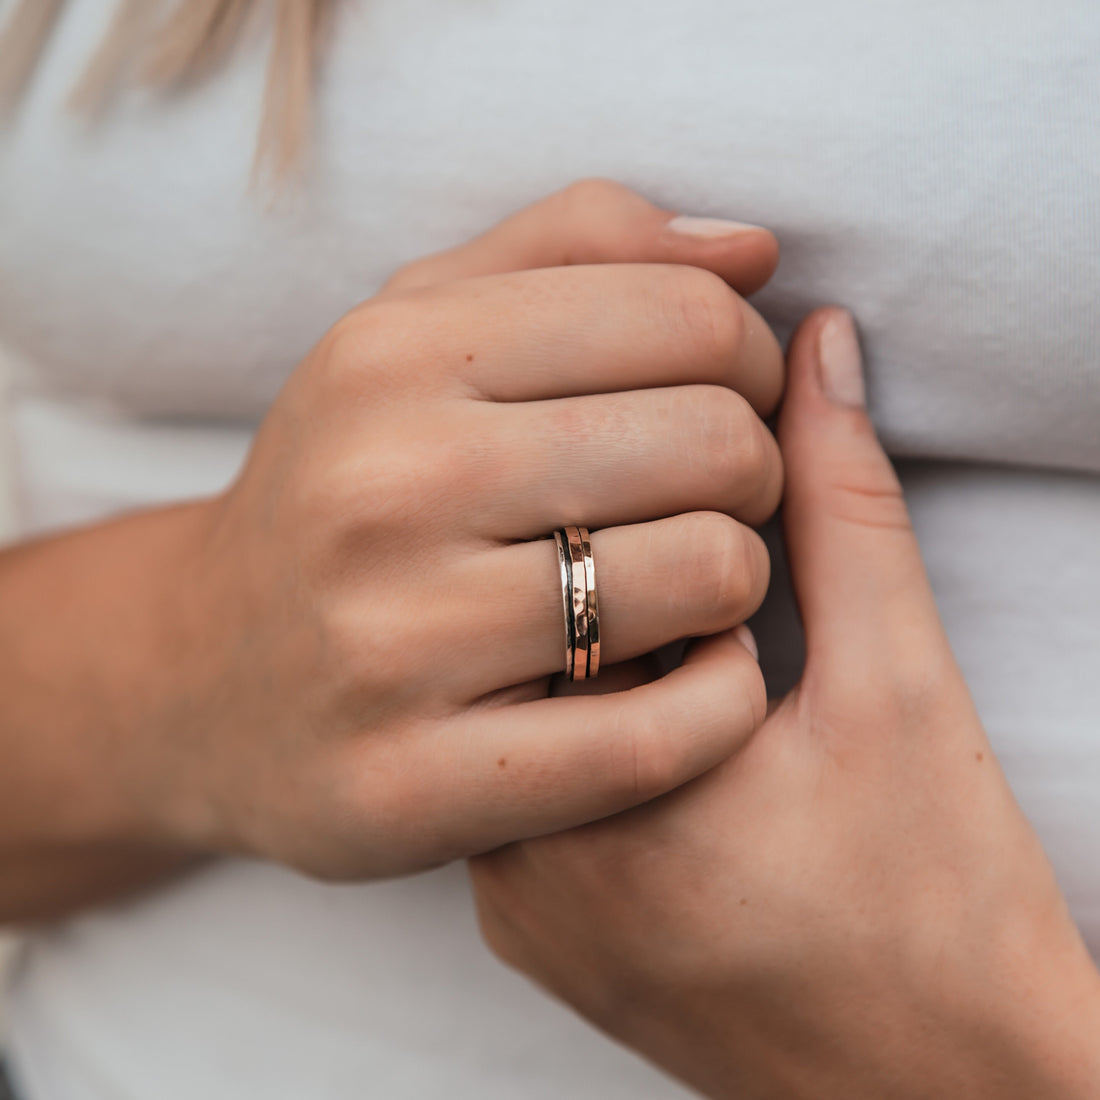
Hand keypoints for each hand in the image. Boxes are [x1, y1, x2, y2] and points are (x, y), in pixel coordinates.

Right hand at [149, 181, 784, 878]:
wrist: (203, 675)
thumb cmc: (349, 486)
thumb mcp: (421, 327)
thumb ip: (581, 246)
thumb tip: (755, 247)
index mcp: (393, 356)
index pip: (688, 315)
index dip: (750, 358)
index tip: (729, 401)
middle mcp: (384, 489)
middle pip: (715, 442)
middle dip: (756, 470)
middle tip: (717, 500)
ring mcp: (393, 647)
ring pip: (709, 576)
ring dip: (740, 582)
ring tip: (690, 586)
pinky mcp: (415, 786)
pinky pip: (661, 737)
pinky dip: (721, 703)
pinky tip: (689, 680)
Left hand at [470, 309, 1099, 1098]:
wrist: (935, 1094)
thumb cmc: (941, 906)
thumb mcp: (902, 690)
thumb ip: (845, 510)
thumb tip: (811, 349)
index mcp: (613, 788)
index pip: (574, 571)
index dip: (649, 509)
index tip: (713, 523)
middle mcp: (524, 858)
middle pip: (531, 637)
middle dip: (612, 574)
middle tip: (694, 583)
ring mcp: (513, 906)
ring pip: (516, 702)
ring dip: (593, 647)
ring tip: (679, 662)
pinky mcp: (526, 930)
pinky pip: (521, 778)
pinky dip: (575, 724)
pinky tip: (653, 727)